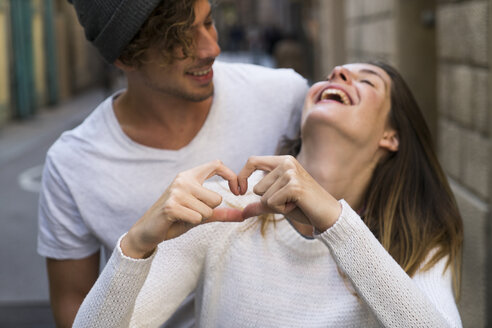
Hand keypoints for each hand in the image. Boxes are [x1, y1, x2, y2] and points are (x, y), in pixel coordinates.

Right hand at [122, 160, 242, 258]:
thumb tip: (244, 215)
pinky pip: (198, 218)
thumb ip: (222, 212)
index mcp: (190, 176)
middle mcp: (183, 179)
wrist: (148, 230)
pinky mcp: (171, 206)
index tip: (238, 191)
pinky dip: (191, 223)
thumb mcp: (201, 213)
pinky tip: (177, 220)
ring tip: (183, 216)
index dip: (231, 176)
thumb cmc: (176, 219)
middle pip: (216, 197)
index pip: (217, 164)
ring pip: (208, 210)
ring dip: (199, 219)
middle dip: (209, 211)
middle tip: (191, 213)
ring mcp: (176, 192)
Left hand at [238, 156, 340, 231]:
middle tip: (289, 201)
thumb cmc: (304, 207)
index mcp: (283, 161)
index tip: (238, 192)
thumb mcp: (278, 204)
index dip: (241, 176)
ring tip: (294, 203)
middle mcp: (287, 162)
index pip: (252, 161)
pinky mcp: (294, 186)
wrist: (328, 215)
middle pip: (256, 187)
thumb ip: (260, 205)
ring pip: (263, 197)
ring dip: (276, 206)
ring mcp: (291, 173)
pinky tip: (296, 206)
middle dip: (268, 201)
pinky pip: (271, 203)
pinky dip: (281, 210)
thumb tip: (241, 213)